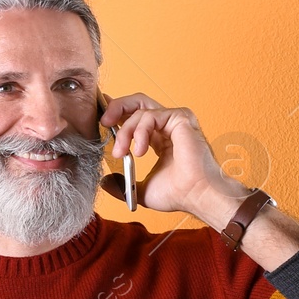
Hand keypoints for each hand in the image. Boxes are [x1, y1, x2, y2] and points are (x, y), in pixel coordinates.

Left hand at [97, 91, 249, 226]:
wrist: (196, 195)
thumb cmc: (177, 194)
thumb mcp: (140, 189)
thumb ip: (123, 183)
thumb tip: (105, 181)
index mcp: (161, 139)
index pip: (136, 117)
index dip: (118, 112)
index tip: (102, 117)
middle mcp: (168, 127)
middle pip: (138, 102)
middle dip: (117, 108)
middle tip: (104, 123)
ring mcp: (175, 121)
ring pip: (140, 110)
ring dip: (125, 131)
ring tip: (122, 152)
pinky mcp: (180, 118)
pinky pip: (150, 116)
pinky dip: (139, 132)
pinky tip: (140, 151)